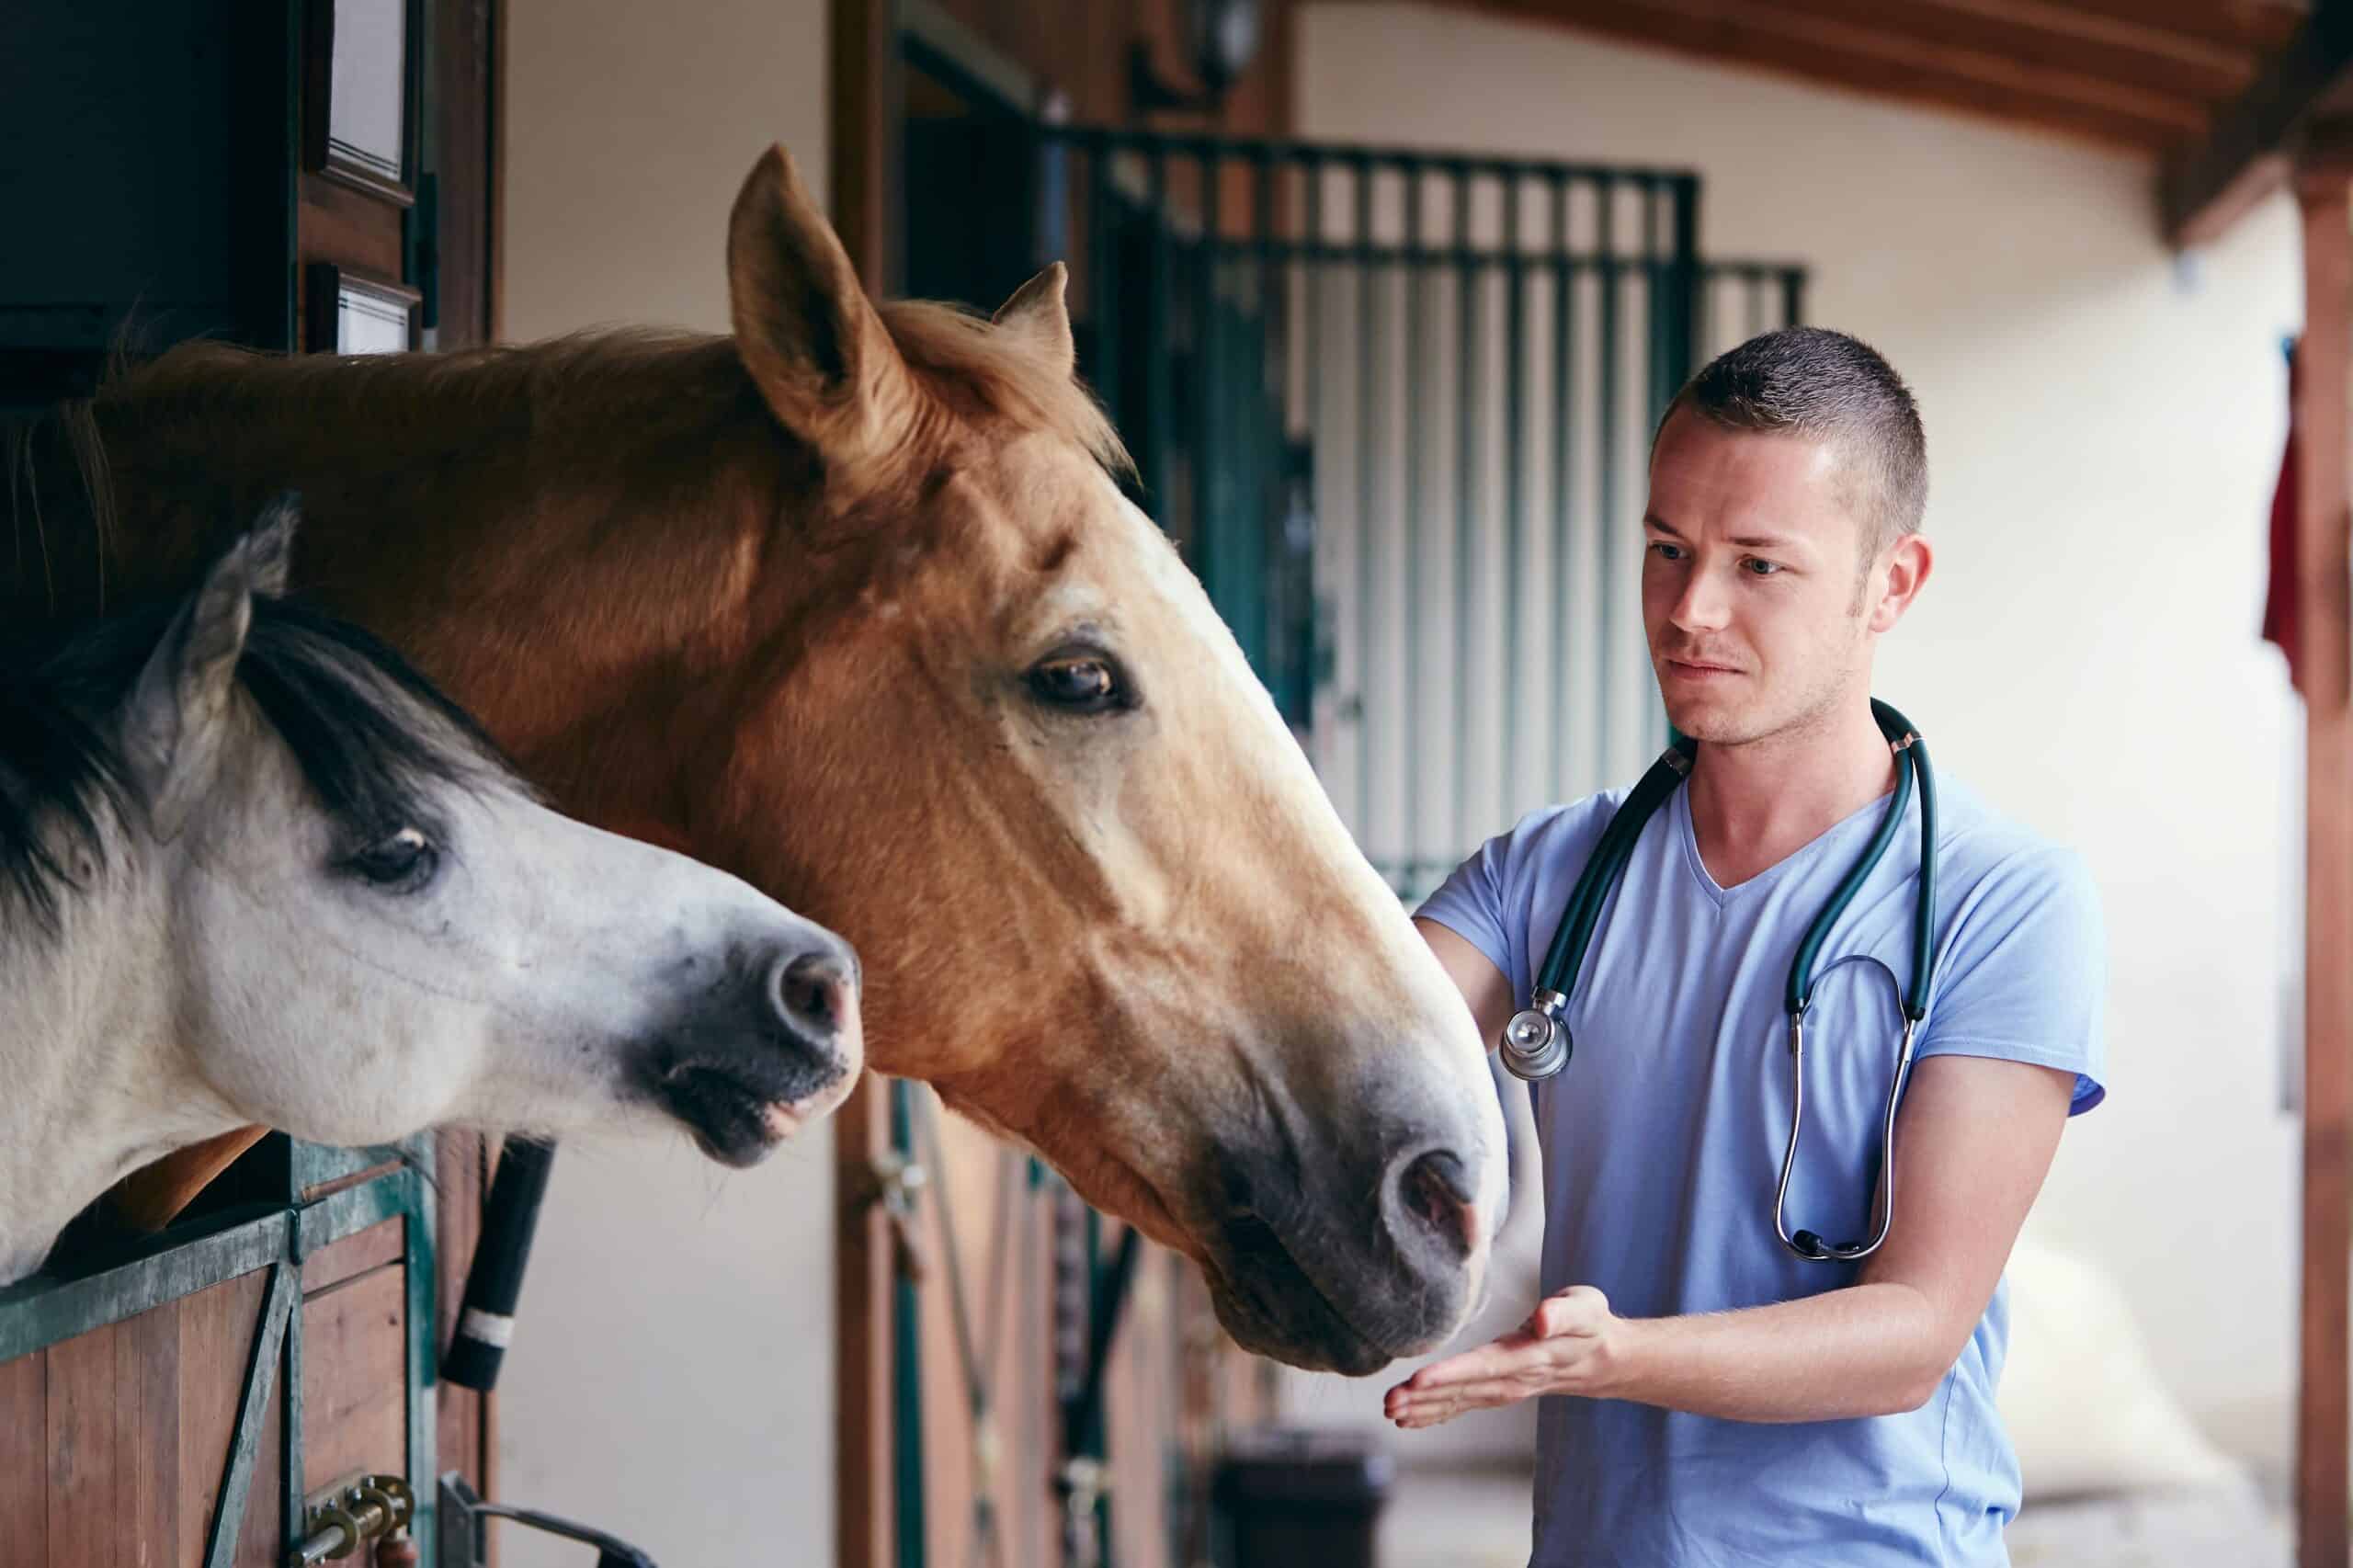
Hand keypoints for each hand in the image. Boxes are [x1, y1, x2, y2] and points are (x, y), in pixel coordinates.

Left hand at [1383, 1285, 1620, 1429]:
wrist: (1605, 1359)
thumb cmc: (1591, 1325)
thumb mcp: (1587, 1308)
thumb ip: (1565, 1313)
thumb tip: (1541, 1320)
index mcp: (1531, 1356)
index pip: (1487, 1366)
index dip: (1453, 1374)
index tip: (1420, 1380)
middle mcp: (1515, 1379)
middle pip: (1466, 1389)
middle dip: (1426, 1397)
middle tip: (1390, 1402)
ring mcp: (1507, 1390)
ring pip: (1461, 1401)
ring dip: (1424, 1408)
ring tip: (1391, 1412)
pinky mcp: (1499, 1392)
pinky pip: (1465, 1406)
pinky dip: (1436, 1413)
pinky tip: (1409, 1419)